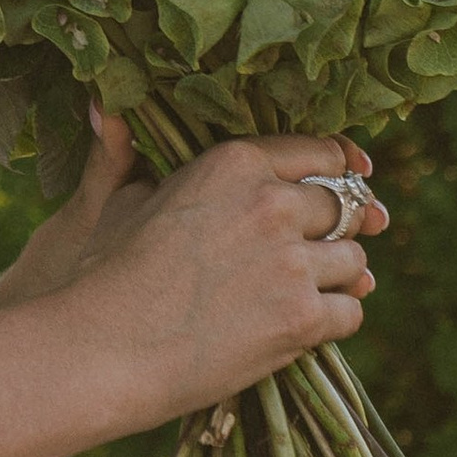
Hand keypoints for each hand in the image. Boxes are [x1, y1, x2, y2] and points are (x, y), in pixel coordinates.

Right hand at [32, 113, 384, 438]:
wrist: (102, 349)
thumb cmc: (102, 275)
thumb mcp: (121, 200)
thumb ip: (140, 159)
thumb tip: (104, 108)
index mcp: (234, 162)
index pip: (322, 151)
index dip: (338, 170)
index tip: (347, 184)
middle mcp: (272, 203)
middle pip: (344, 205)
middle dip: (336, 229)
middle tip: (318, 252)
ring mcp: (291, 262)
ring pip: (354, 261)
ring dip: (336, 278)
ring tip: (305, 292)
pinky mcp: (301, 318)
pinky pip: (349, 313)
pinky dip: (332, 321)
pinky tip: (304, 326)